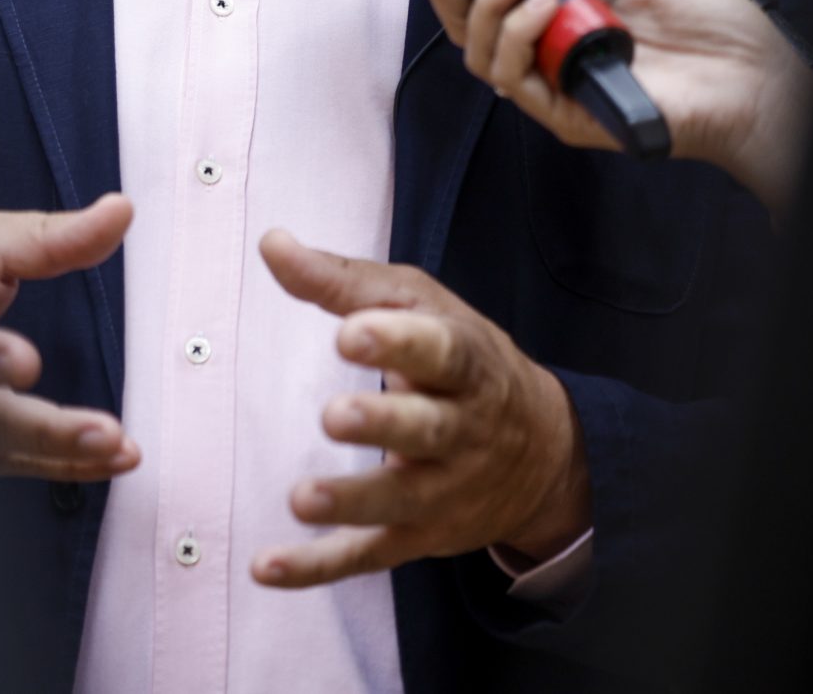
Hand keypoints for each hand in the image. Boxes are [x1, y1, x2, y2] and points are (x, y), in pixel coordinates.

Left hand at [250, 229, 585, 588]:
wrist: (543, 450)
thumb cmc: (459, 359)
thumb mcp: (418, 305)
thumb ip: (344, 282)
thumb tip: (271, 244)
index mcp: (462, 362)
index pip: (439, 350)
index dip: (399, 342)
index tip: (353, 331)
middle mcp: (459, 429)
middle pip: (425, 428)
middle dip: (383, 423)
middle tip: (336, 415)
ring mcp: (441, 489)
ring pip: (399, 499)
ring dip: (351, 501)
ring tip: (302, 499)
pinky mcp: (417, 535)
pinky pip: (367, 555)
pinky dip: (318, 567)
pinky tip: (269, 568)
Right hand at [398, 0, 812, 209]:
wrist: (756, 76)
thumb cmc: (715, 25)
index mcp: (560, 11)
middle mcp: (546, 48)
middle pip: (463, 23)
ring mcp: (552, 82)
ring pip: (478, 51)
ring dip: (491, 2)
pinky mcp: (564, 112)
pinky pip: (515, 77)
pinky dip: (521, 33)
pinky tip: (548, 3)